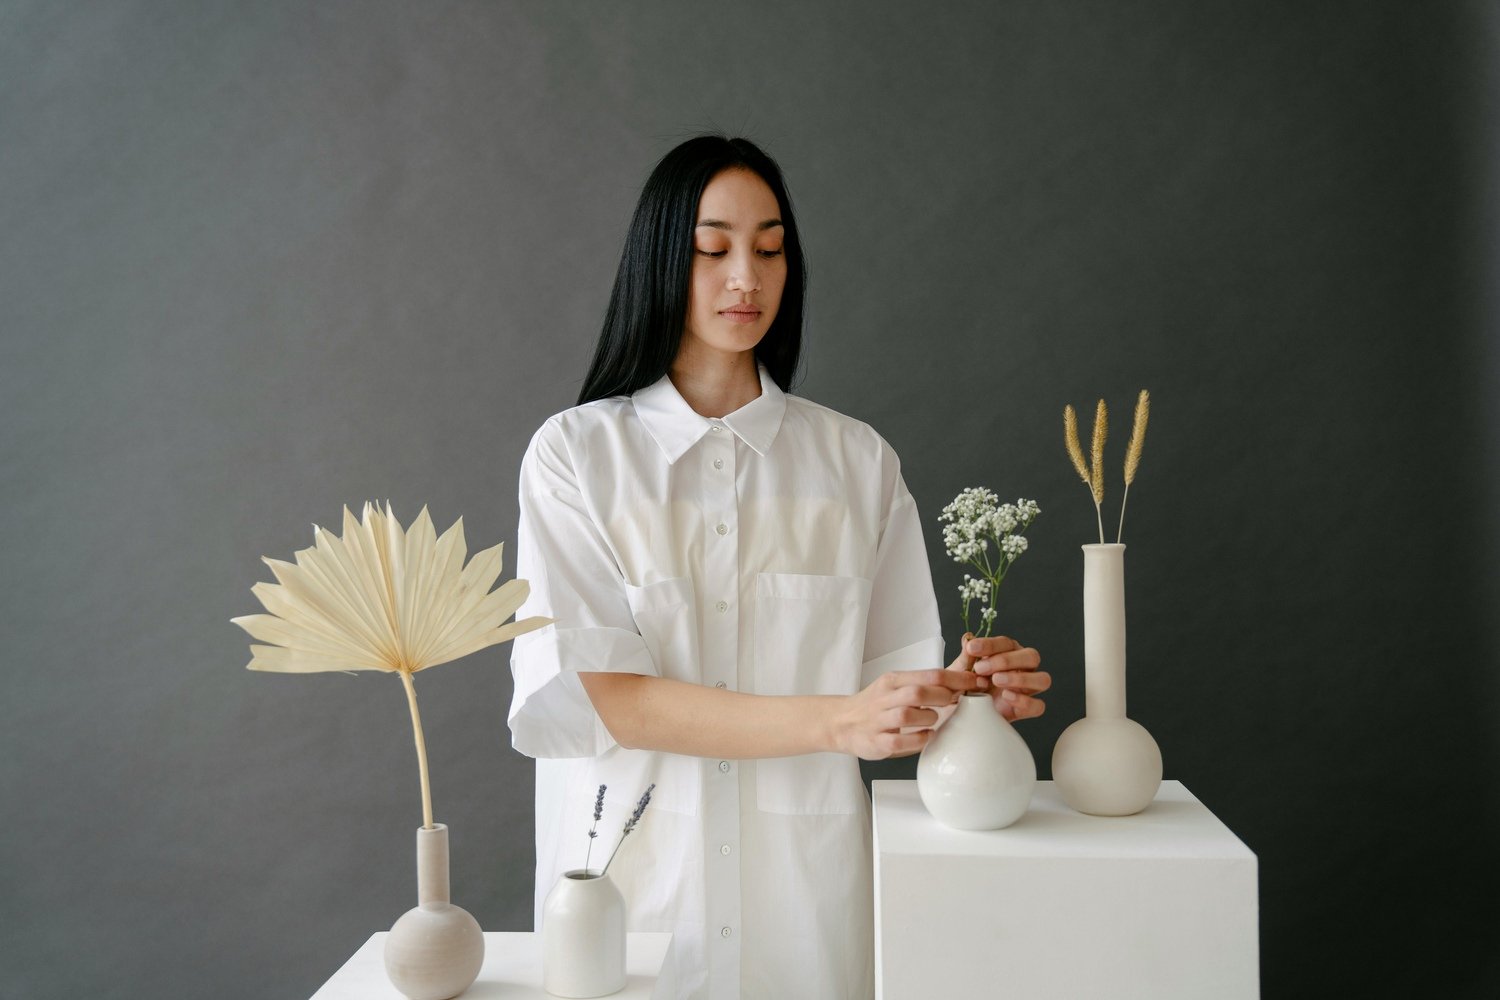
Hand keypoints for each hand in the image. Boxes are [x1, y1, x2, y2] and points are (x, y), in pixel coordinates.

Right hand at [833, 666, 988, 759]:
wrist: (841, 722)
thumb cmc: (876, 705)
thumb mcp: (897, 685)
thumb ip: (925, 683)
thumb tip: (962, 676)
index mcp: (893, 680)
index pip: (930, 674)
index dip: (957, 678)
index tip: (975, 683)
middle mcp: (885, 697)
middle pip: (919, 691)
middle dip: (944, 697)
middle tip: (956, 703)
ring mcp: (879, 720)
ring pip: (908, 714)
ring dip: (929, 718)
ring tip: (933, 720)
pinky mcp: (876, 741)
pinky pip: (900, 741)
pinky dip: (918, 739)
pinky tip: (925, 737)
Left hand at [962, 630, 1048, 720]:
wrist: (961, 713)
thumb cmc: (964, 687)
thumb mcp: (960, 672)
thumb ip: (966, 656)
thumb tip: (968, 637)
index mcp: (1008, 653)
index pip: (1007, 643)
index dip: (990, 644)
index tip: (972, 648)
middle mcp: (1023, 668)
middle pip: (1032, 656)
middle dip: (1007, 660)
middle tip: (981, 668)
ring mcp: (1027, 689)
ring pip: (1043, 679)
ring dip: (1020, 678)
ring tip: (996, 680)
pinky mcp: (1026, 709)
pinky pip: (1038, 706)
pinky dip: (1024, 701)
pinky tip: (1006, 696)